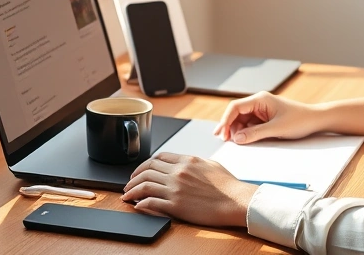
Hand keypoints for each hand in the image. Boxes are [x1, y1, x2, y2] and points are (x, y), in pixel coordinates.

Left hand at [121, 153, 257, 227]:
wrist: (236, 201)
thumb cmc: (228, 185)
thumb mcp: (210, 164)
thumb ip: (194, 162)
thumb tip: (184, 163)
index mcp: (186, 161)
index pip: (158, 158)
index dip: (144, 164)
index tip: (140, 171)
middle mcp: (178, 173)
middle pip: (147, 170)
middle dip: (133, 177)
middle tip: (128, 183)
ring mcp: (175, 189)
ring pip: (144, 185)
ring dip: (132, 190)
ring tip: (127, 195)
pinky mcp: (176, 205)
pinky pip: (151, 202)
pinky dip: (141, 202)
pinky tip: (138, 205)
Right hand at [213, 91, 320, 143]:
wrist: (315, 120)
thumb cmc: (299, 121)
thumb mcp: (276, 129)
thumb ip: (255, 134)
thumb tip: (236, 139)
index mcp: (260, 99)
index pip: (235, 107)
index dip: (225, 120)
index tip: (221, 134)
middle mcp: (258, 102)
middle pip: (236, 114)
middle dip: (230, 126)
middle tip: (225, 141)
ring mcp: (261, 110)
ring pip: (242, 120)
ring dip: (237, 130)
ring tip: (236, 143)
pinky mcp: (265, 118)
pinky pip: (250, 124)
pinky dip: (246, 132)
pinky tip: (245, 140)